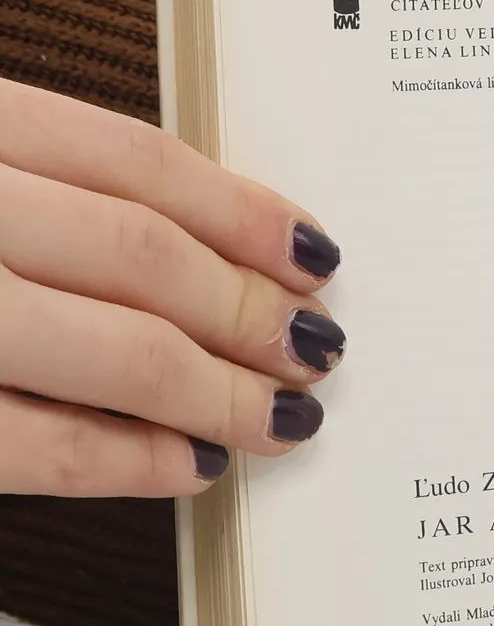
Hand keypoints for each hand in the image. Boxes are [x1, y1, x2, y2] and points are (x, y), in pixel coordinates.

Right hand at [0, 78, 343, 496]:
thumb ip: (44, 187)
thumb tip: (204, 249)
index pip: (133, 162)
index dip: (242, 213)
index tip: (315, 253)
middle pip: (143, 254)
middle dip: (250, 308)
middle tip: (316, 345)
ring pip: (121, 352)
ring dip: (224, 390)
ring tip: (283, 414)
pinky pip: (44, 448)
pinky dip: (134, 460)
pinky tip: (194, 464)